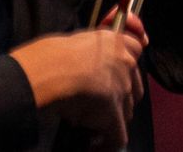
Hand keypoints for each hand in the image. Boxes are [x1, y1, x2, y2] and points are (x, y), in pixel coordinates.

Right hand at [8, 17, 148, 149]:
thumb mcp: (77, 42)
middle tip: (99, 103)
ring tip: (92, 122)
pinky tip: (95, 145)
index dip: (124, 66)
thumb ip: (92, 52)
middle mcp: (126, 63)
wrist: (47, 70)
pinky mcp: (113, 113)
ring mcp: (122, 88)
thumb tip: (88, 69)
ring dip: (113, 117)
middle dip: (120, 97)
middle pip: (133, 86)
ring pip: (127, 111)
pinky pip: (118, 136)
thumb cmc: (50, 55)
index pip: (135, 50)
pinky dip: (108, 143)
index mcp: (116, 41)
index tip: (114, 75)